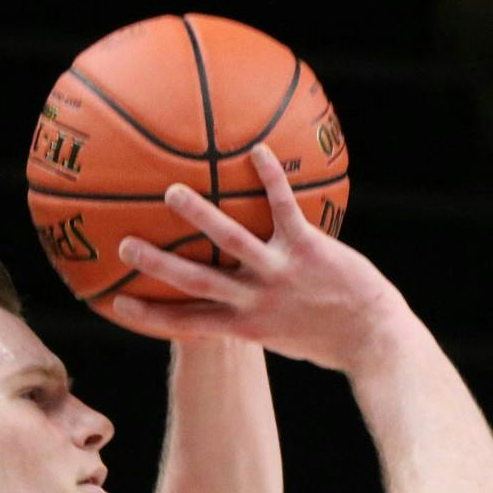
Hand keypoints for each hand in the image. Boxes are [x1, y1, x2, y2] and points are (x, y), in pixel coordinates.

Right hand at [101, 145, 411, 372]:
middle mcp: (256, 301)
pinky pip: (285, 208)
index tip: (116, 305)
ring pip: (232, 241)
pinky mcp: (309, 250)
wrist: (375, 341)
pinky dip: (271, 179)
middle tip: (126, 247)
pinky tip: (258, 151)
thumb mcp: (285, 337)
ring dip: (201, 216)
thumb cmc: (332, 339)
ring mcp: (280, 274)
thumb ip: (257, 318)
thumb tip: (240, 304)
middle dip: (159, 265)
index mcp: (245, 326)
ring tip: (173, 193)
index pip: (188, 322)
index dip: (151, 316)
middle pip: (196, 281)